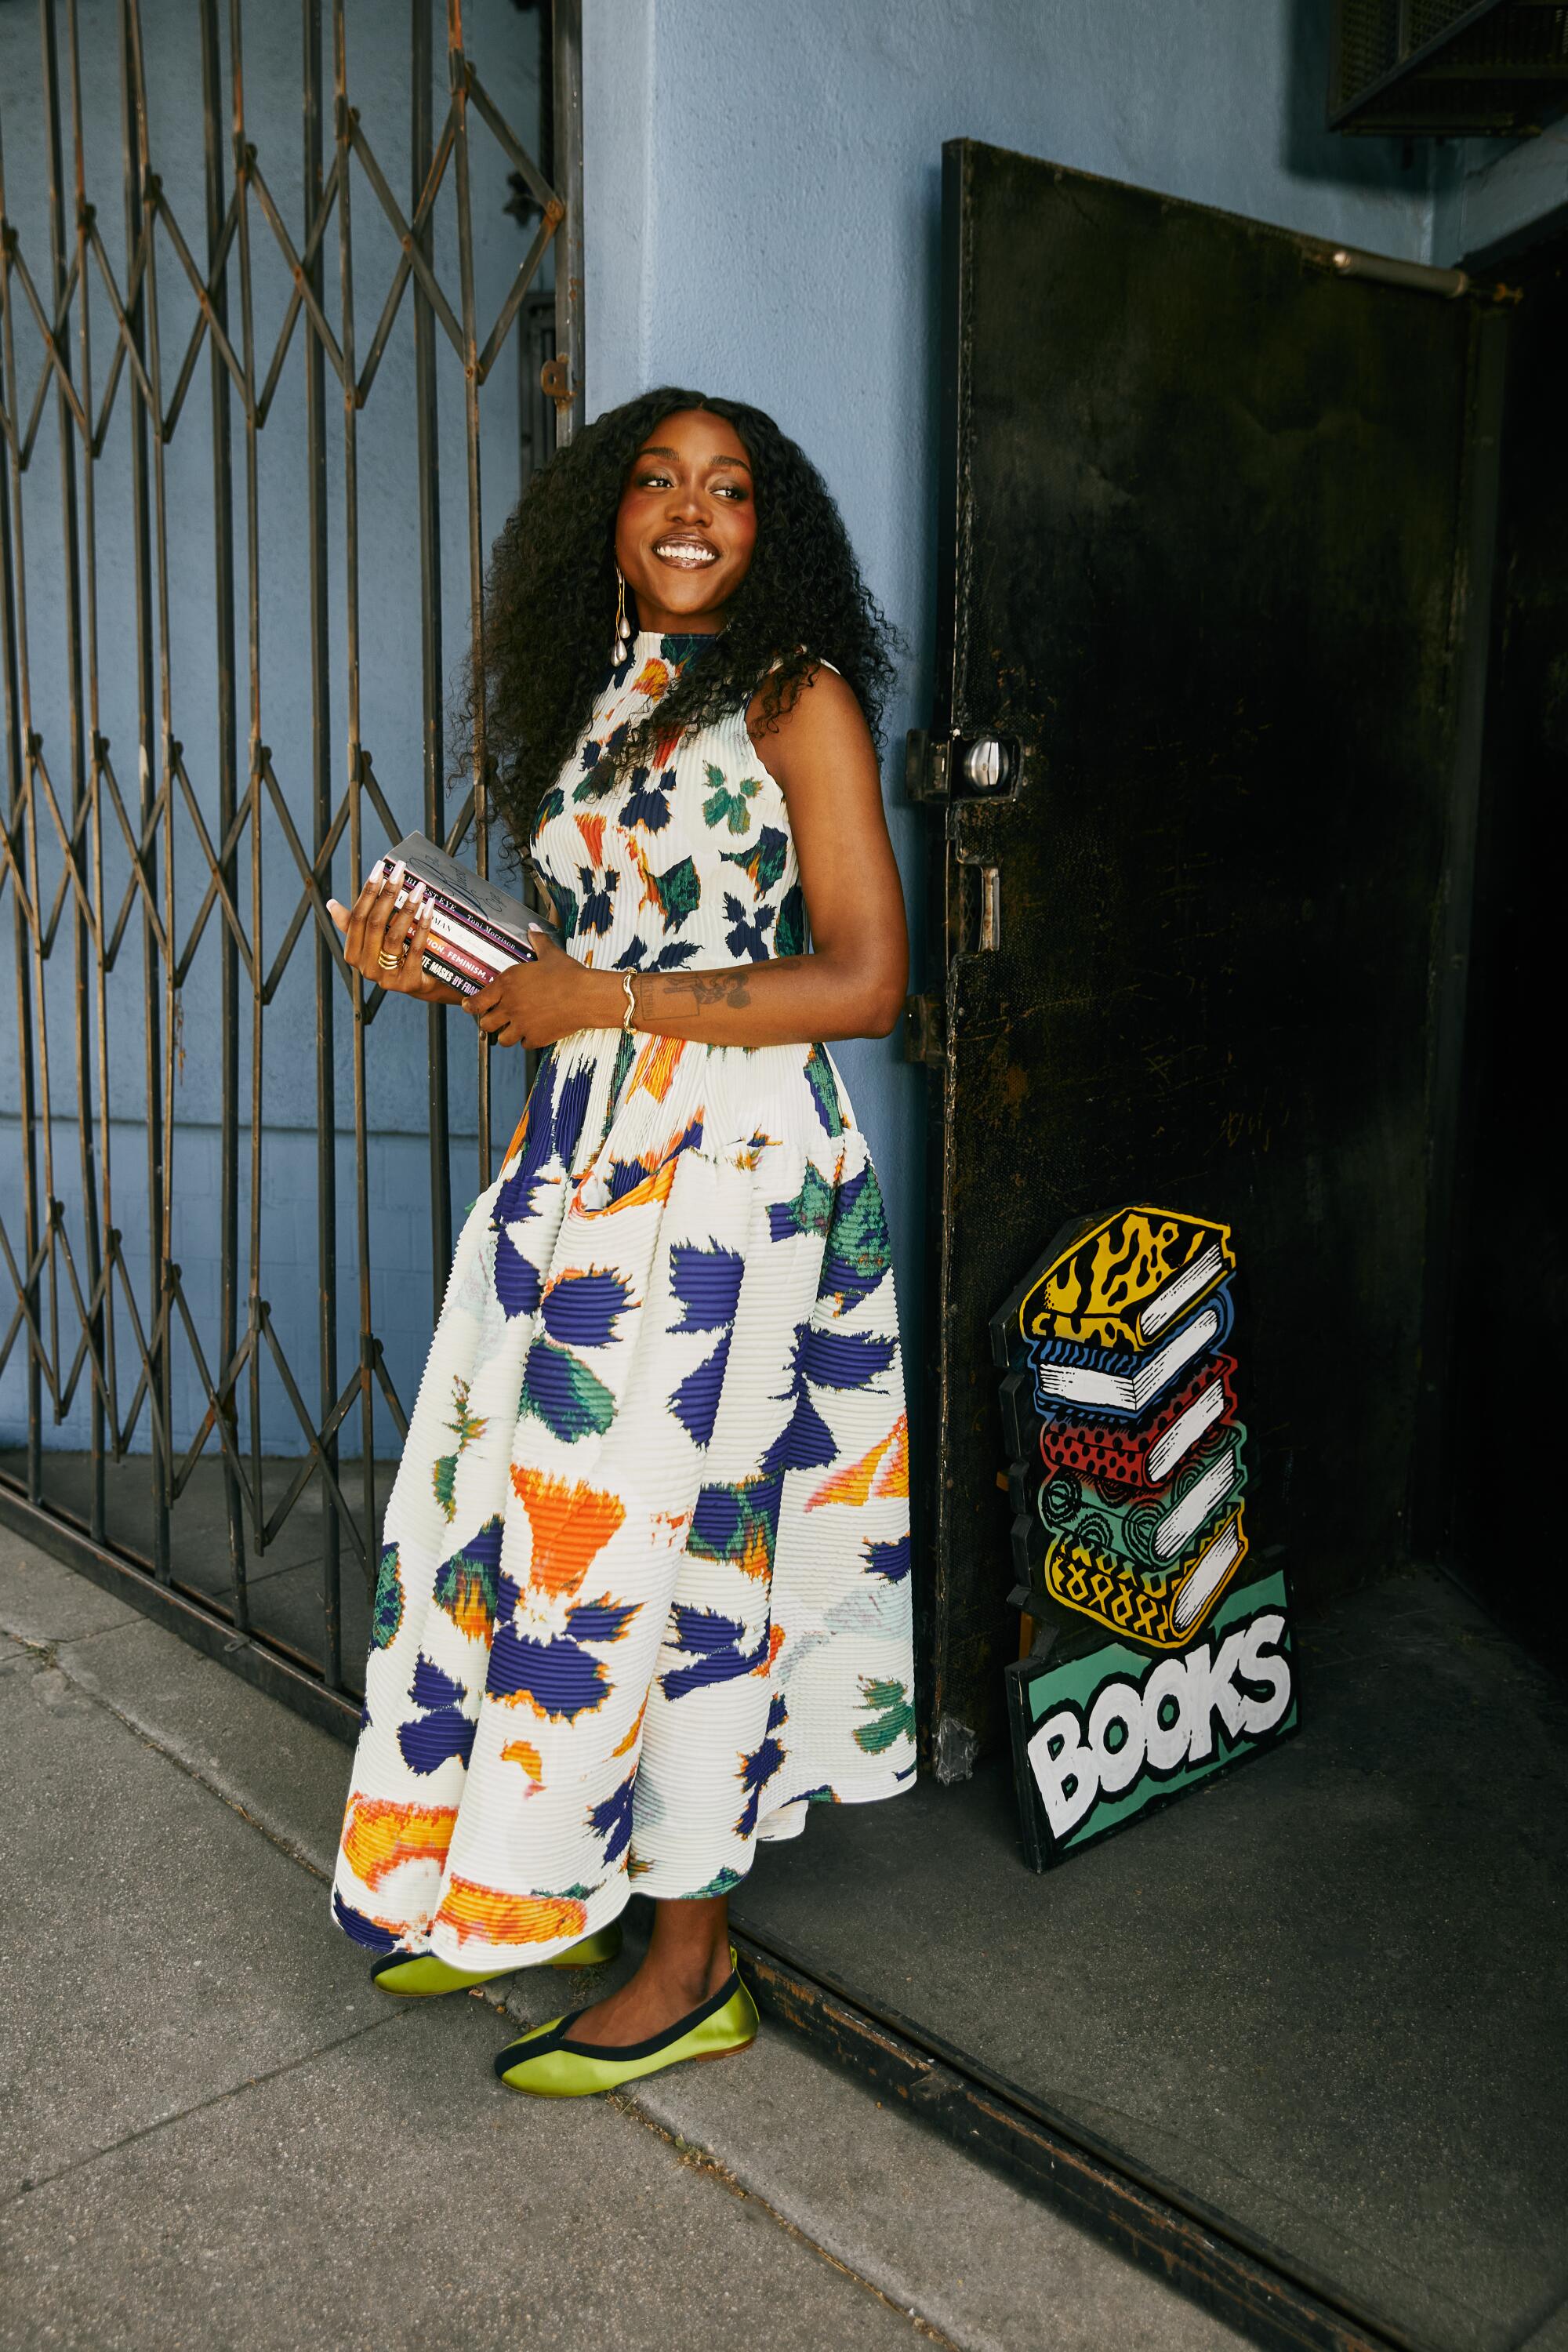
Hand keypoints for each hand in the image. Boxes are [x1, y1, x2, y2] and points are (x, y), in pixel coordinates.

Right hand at [326, 872, 465, 1004]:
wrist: (421, 984)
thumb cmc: (394, 955)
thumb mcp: (372, 941)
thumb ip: (353, 924)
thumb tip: (330, 904)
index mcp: (353, 954)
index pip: (357, 917)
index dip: (368, 891)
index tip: (380, 868)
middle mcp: (366, 967)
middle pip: (375, 923)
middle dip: (388, 894)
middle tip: (400, 872)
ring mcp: (386, 977)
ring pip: (394, 936)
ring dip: (407, 909)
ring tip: (418, 888)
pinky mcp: (407, 982)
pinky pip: (414, 949)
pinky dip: (422, 927)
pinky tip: (429, 909)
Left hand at [467, 925, 608, 1047]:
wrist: (586, 996)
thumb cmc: (568, 974)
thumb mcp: (550, 954)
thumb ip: (538, 942)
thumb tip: (532, 929)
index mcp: (507, 984)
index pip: (477, 1001)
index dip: (470, 1006)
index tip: (469, 1007)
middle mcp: (510, 1006)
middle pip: (486, 1023)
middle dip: (489, 1022)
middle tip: (496, 1019)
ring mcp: (521, 1025)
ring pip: (502, 1039)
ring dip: (506, 1034)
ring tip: (513, 1029)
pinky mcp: (536, 1038)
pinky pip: (524, 1045)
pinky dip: (527, 1040)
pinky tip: (533, 1032)